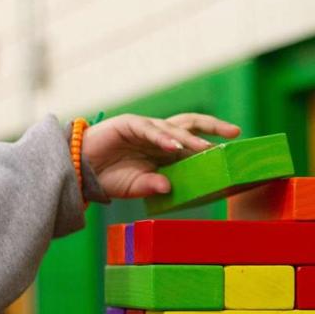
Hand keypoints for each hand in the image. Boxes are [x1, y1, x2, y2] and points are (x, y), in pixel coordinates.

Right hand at [82, 113, 239, 197]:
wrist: (79, 170)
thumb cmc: (109, 178)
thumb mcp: (136, 186)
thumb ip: (153, 186)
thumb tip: (169, 189)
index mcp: (163, 149)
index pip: (192, 142)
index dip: (211, 144)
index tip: (233, 149)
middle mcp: (158, 135)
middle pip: (190, 124)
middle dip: (213, 127)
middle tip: (234, 132)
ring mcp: (144, 128)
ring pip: (173, 127)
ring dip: (190, 138)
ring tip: (205, 148)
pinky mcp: (128, 125)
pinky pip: (149, 130)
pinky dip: (163, 138)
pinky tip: (175, 146)